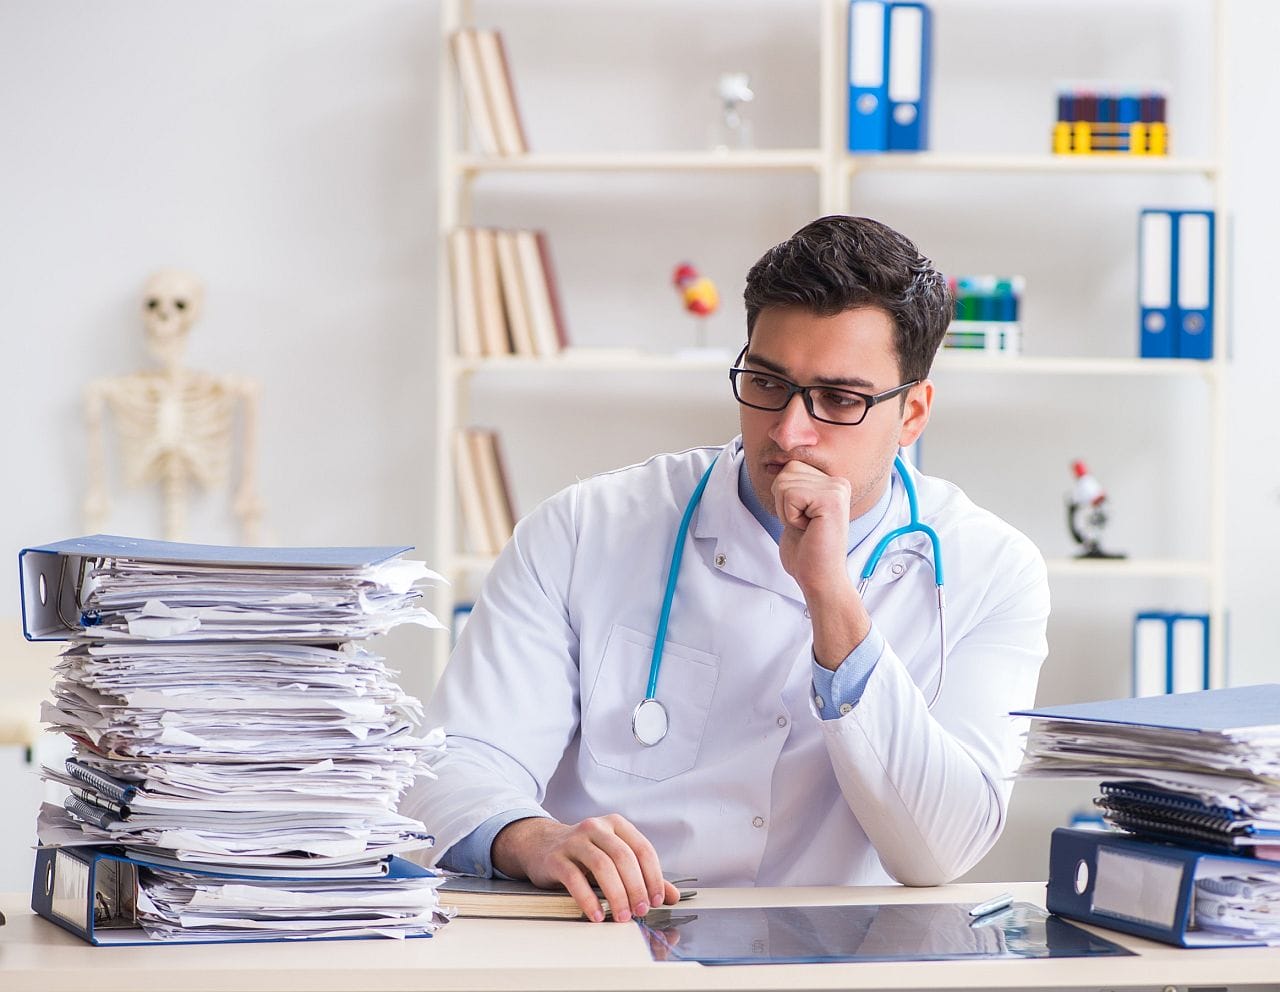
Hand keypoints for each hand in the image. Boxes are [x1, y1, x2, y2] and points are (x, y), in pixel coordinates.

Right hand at [492, 814, 680, 922]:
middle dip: (636, 887)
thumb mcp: (615, 859)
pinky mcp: (556, 857)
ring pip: (602, 866)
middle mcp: (596, 827)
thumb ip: (643, 875)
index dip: (653, 876)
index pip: (642, 848)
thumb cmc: (585, 854)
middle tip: (640, 911)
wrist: (541, 845)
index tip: (657, 900)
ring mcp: (575, 840)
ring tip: (621, 916)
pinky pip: (575, 878)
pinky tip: (596, 915)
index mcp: (616, 825)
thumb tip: (673, 896)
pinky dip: (588, 899)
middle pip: (623, 857)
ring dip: (616, 895)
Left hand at [772, 460, 853, 596]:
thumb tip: (774, 464)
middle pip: (786, 472)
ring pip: (784, 483)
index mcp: (832, 483)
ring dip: (787, 511)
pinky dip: (789, 516)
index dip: (785, 497)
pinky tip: (808, 528)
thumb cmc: (806, 550)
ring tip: (807, 527)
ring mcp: (837, 490)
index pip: (790, 467)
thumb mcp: (796, 508)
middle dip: (784, 502)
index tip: (803, 518)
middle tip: (804, 524)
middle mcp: (838, 482)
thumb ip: (792, 485)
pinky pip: (789, 495)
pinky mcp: (831, 500)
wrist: (819, 577)